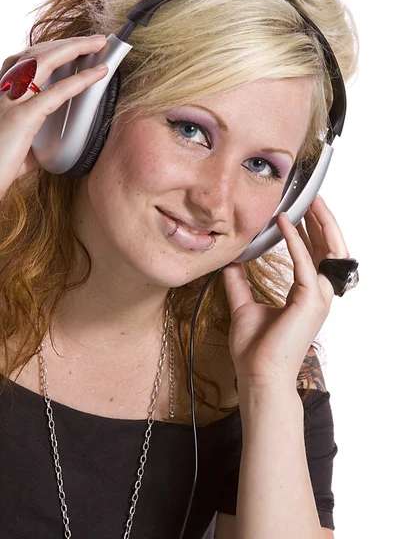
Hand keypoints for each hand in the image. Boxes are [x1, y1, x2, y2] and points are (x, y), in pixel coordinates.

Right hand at [0, 35, 108, 197]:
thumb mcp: (17, 149)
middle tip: (94, 39)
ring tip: (99, 43)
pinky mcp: (23, 117)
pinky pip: (57, 92)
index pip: (25, 61)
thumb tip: (46, 149)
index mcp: (1, 95)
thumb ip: (32, 143)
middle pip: (36, 52)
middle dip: (67, 42)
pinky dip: (81, 80)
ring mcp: (10, 101)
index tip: (72, 46)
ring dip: (75, 47)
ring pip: (44, 60)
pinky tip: (99, 73)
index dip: (50, 49)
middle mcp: (3, 91)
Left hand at [222, 196, 348, 391]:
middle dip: (323, 221)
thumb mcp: (243, 306)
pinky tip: (284, 223)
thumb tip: (230, 263)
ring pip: (330, 251)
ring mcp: (318, 299)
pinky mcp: (309, 301)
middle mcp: (318, 295)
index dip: (309, 232)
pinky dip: (295, 241)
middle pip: (330, 249)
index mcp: (307, 296)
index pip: (315, 256)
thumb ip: (239, 283)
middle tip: (311, 198)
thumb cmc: (255, 350)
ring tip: (309, 202)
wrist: (257, 376)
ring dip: (320, 224)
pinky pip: (306, 263)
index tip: (299, 211)